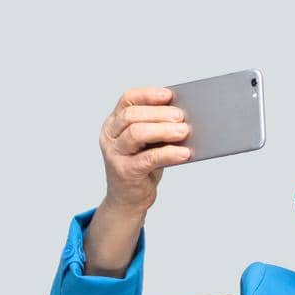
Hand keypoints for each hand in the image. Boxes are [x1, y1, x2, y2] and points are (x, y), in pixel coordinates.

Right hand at [98, 86, 192, 215]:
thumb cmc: (142, 166)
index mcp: (114, 123)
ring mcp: (114, 154)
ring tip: (184, 131)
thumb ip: (158, 128)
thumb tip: (184, 116)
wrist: (129, 200)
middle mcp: (110, 136)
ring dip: (163, 130)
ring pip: (136, 133)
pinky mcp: (124, 172)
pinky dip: (168, 154)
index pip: (128, 100)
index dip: (148, 94)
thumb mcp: (148, 143)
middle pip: (132, 116)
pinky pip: (148, 159)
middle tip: (181, 116)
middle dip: (158, 113)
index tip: (169, 95)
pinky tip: (184, 153)